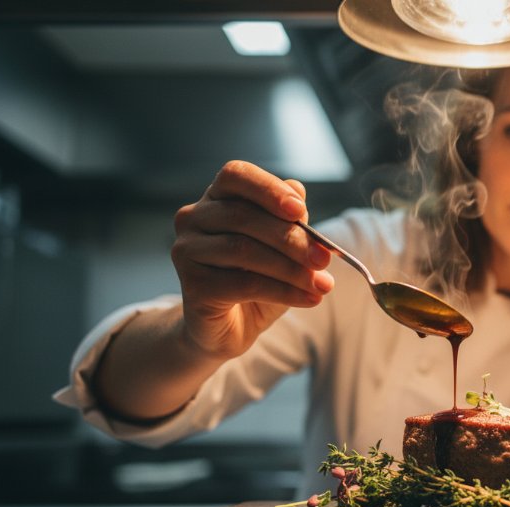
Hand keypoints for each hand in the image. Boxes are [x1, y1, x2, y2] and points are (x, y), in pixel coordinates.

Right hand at [171, 160, 333, 358]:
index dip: (268, 189)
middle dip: (291, 238)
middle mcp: (193, 218)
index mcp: (216, 198)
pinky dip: (283, 291)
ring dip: (291, 268)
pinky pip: (244, 284)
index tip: (299, 211)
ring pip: (244, 250)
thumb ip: (290, 220)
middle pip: (244, 217)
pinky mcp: (191, 285)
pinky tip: (308, 299)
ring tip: (321, 284)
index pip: (236, 176)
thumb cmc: (257, 279)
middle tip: (324, 259)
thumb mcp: (282, 248)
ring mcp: (186, 250)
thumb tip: (300, 193)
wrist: (231, 327)